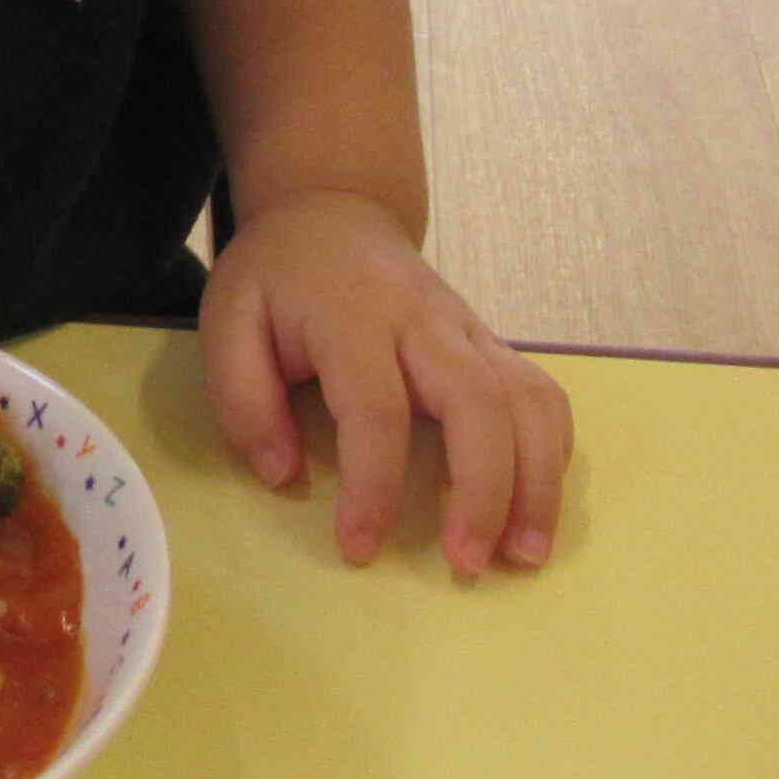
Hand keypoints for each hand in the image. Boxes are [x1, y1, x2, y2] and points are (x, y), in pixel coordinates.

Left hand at [199, 189, 573, 575]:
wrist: (331, 212)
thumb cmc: (277, 276)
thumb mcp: (226, 318)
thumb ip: (242, 396)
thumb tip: (282, 474)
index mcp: (352, 314)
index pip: (376, 407)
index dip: (372, 485)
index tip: (359, 548)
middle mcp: (424, 318)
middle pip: (479, 401)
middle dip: (484, 490)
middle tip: (468, 565)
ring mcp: (469, 328)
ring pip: (530, 398)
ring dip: (538, 480)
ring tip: (523, 554)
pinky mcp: (493, 342)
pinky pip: (542, 395)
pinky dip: (552, 453)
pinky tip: (534, 506)